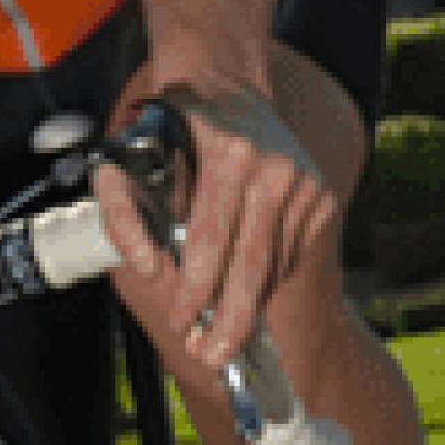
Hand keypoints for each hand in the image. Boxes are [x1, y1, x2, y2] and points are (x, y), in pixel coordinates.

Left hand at [94, 74, 338, 381]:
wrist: (229, 88)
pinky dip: (263, 279)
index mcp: (230, 155)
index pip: (211, 238)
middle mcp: (276, 169)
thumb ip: (121, 215)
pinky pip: (288, 259)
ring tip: (217, 325)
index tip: (182, 322)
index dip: (195, 289)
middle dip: (232, 321)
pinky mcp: (323, 199)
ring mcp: (306, 184)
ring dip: (244, 303)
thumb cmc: (175, 130)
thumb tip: (146, 266)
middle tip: (213, 356)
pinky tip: (239, 277)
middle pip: (252, 265)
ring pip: (271, 268)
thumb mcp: (127, 160)